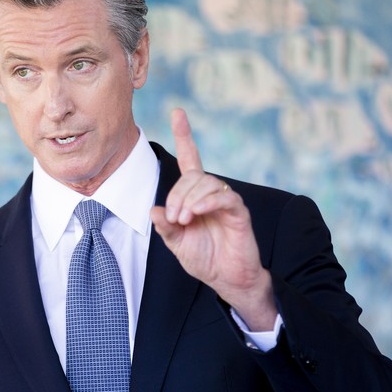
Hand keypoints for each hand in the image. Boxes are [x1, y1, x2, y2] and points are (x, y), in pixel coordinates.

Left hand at [150, 109, 277, 330]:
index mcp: (195, 196)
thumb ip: (165, 227)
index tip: (177, 112)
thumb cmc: (204, 258)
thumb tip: (154, 210)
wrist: (227, 279)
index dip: (185, 135)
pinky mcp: (238, 212)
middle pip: (192, 176)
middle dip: (177, 195)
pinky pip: (223, 197)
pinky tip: (196, 213)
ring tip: (184, 220)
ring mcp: (226, 201)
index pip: (191, 158)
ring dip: (189, 200)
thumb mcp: (176, 243)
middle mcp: (211, 193)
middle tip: (174, 218)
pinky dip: (207, 202)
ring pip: (206, 183)